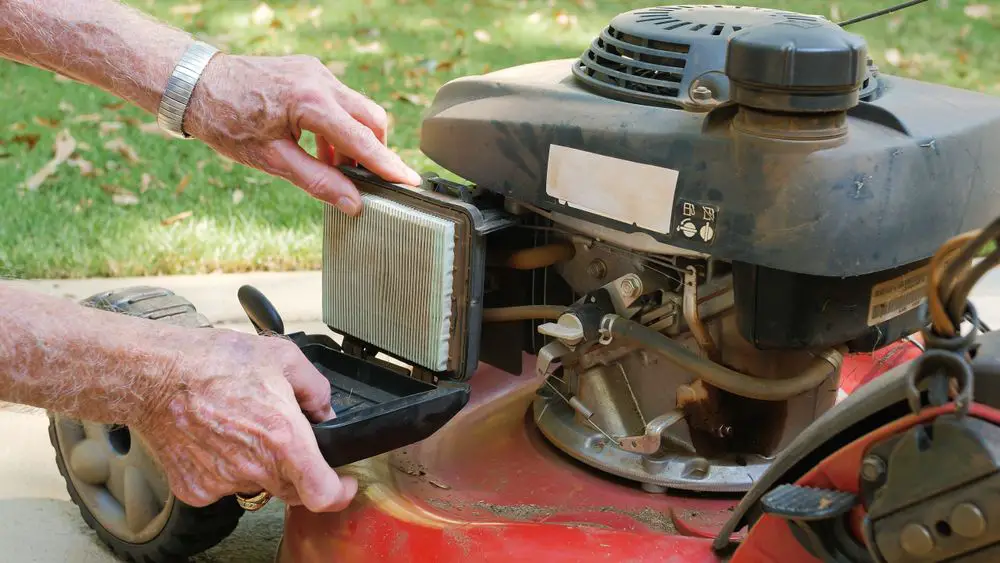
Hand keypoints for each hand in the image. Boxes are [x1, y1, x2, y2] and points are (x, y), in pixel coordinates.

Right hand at [134, 328, 355, 511]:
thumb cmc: (212, 362)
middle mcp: (255, 467)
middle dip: (299, 467)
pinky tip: (217, 436)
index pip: (323, 494)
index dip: (340, 493)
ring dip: (260, 463)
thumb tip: (326, 412)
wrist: (154, 375)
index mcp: (283, 439)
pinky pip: (225, 485)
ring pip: (259, 484)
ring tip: (240, 425)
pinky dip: (227, 466)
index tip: (344, 484)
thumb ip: (316, 390)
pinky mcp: (196, 489)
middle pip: (294, 488)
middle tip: (282, 435)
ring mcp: (224, 483)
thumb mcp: (283, 357)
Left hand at [184, 52, 421, 215]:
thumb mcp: (272, 161)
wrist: (196, 84)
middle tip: (366, 179)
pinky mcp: (309, 71)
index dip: (388, 164)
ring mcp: (315, 71)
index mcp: (310, 102)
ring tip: (335, 167)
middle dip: (375, 150)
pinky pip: (339, 100)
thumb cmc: (226, 121)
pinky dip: (339, 126)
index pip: (362, 139)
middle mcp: (319, 80)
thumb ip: (317, 181)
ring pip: (357, 108)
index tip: (410, 182)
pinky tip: (322, 148)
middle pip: (371, 118)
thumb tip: (352, 202)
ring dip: (354, 139)